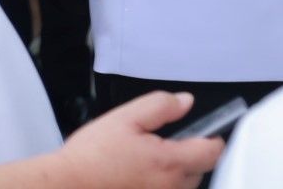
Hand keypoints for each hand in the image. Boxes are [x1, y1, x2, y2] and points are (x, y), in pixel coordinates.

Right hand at [52, 91, 222, 187]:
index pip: (213, 151)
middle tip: (165, 141)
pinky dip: (163, 182)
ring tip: (149, 159)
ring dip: (177, 171)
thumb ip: (160, 106)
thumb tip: (185, 102)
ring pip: (185, 184)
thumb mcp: (125, 118)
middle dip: (192, 153)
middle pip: (201, 170)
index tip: (206, 130)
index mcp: (169, 162)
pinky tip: (142, 174)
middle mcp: (171, 187)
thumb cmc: (92, 156)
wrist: (68, 184)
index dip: (213, 137)